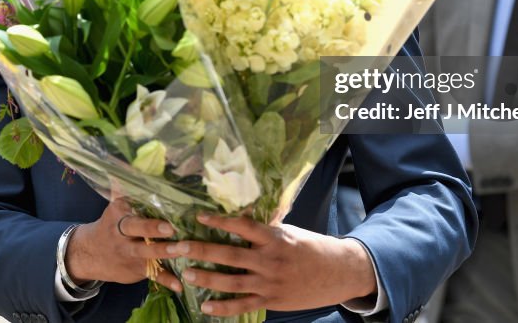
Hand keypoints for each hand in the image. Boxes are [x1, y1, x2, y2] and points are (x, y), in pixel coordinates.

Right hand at [66, 198, 182, 293]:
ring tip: (184, 252)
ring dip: (165, 253)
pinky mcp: (137, 270)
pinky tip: (181, 285)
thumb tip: (124, 163)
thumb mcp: (113, 207)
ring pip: (147, 254)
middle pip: (137, 232)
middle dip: (154, 231)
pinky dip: (167, 281)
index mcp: (119, 217)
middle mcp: (122, 236)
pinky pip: (153, 276)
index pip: (131, 214)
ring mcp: (129, 254)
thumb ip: (122, 188)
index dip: (146, 215)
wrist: (88, 254)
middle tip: (172, 229)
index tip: (163, 215)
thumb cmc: (109, 225)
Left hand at [167, 214, 376, 316]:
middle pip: (229, 254)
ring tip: (185, 274)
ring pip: (231, 282)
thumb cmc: (312, 248)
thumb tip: (244, 210)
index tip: (198, 217)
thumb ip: (266, 227)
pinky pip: (243, 305)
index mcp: (274, 238)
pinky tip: (205, 306)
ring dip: (206, 278)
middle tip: (178, 246)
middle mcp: (270, 260)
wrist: (339, 272)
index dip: (219, 221)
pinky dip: (223, 308)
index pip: (242, 226)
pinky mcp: (272, 301)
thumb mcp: (290, 231)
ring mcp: (270, 283)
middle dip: (201, 250)